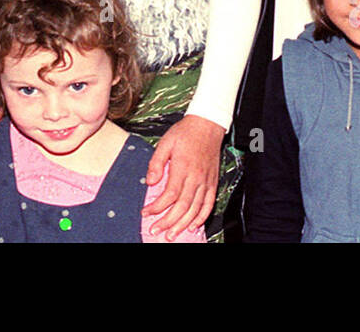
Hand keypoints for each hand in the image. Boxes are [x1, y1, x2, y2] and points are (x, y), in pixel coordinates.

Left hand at [141, 114, 223, 239]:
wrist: (207, 125)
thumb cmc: (185, 133)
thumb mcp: (165, 142)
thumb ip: (156, 163)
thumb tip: (151, 182)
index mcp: (183, 167)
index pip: (170, 195)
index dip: (157, 207)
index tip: (146, 212)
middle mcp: (196, 177)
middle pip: (182, 206)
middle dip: (168, 222)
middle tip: (156, 231)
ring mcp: (206, 181)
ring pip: (195, 209)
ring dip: (183, 224)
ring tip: (171, 234)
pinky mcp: (213, 182)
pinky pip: (209, 204)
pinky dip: (202, 217)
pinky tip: (193, 225)